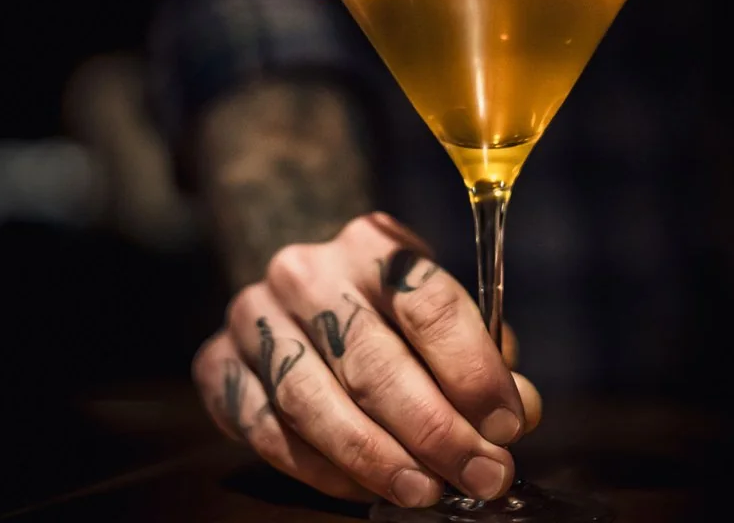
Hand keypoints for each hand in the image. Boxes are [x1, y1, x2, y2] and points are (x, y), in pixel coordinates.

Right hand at [192, 212, 541, 507]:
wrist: (303, 298)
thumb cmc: (390, 314)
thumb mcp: (444, 317)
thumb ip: (483, 360)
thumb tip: (518, 414)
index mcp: (372, 243)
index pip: (428, 303)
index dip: (472, 370)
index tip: (507, 425)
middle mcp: (305, 271)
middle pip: (372, 358)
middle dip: (434, 429)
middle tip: (479, 475)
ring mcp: (252, 315)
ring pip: (312, 399)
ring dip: (375, 456)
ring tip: (425, 491)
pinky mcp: (215, 362)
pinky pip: (266, 428)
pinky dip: (319, 468)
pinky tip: (365, 489)